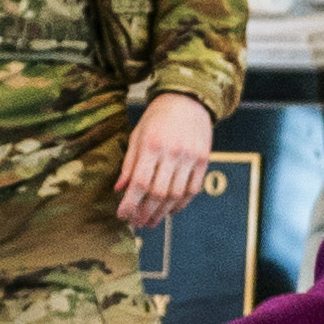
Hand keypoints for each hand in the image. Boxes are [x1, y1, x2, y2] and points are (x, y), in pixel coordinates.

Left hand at [113, 94, 216, 231]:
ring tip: (152, 221)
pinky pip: (193, 189)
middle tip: (137, 223)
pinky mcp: (204, 160)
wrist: (188, 99)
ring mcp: (191, 157)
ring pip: (176, 195)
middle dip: (145, 212)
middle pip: (158, 193)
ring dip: (162, 212)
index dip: (130, 203)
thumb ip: (129, 164)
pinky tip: (170, 210)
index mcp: (152, 144)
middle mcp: (173, 152)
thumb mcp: (137, 135)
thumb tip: (120, 189)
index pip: (140, 182)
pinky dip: (181, 204)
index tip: (122, 215)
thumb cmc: (158, 117)